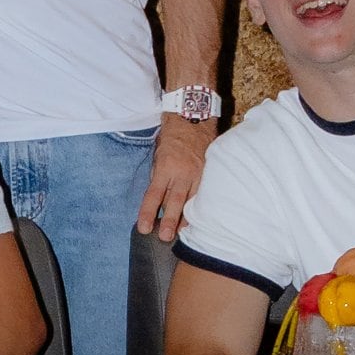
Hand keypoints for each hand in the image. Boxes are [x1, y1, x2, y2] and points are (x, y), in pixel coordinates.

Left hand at [138, 114, 213, 239]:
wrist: (193, 116)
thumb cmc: (172, 136)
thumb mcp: (158, 153)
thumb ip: (158, 174)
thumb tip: (157, 196)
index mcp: (165, 167)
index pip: (153, 195)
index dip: (147, 212)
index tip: (143, 227)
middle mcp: (183, 172)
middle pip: (174, 201)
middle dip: (169, 221)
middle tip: (164, 238)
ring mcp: (199, 173)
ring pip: (193, 200)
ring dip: (186, 218)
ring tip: (181, 234)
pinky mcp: (211, 172)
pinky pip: (206, 192)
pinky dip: (203, 206)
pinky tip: (201, 218)